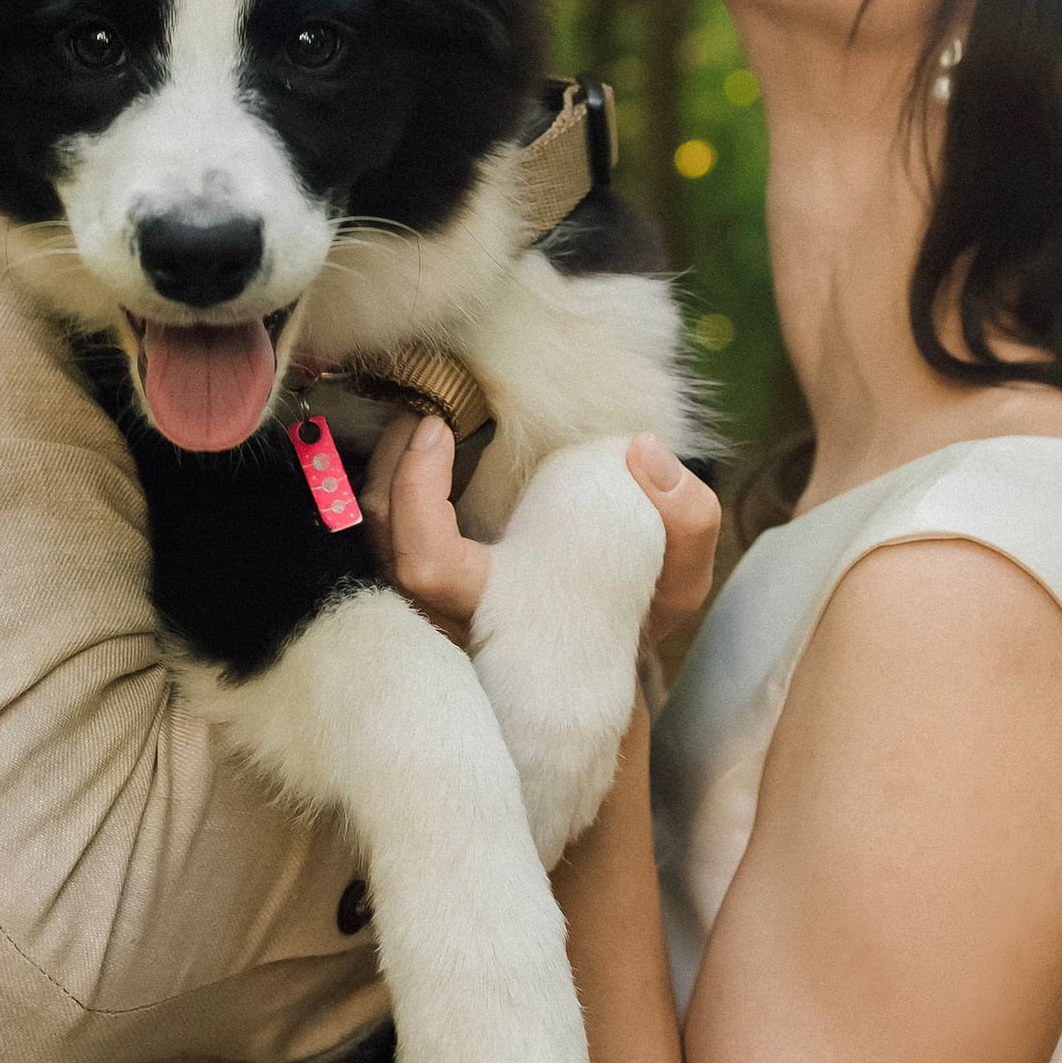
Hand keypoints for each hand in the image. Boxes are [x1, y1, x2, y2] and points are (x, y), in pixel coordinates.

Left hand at [366, 417, 720, 656]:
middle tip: (425, 406)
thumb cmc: (638, 613)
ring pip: (376, 540)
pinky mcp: (431, 586)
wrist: (612, 656)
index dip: (415, 493)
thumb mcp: (681, 577)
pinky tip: (422, 444)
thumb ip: (685, 518)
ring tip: (421, 416)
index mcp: (503, 615)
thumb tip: (643, 451)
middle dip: (391, 467)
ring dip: (386, 470)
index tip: (438, 429)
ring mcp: (435, 606)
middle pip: (384, 544)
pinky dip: (393, 485)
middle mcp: (453, 619)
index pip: (427, 565)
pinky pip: (387, 536)